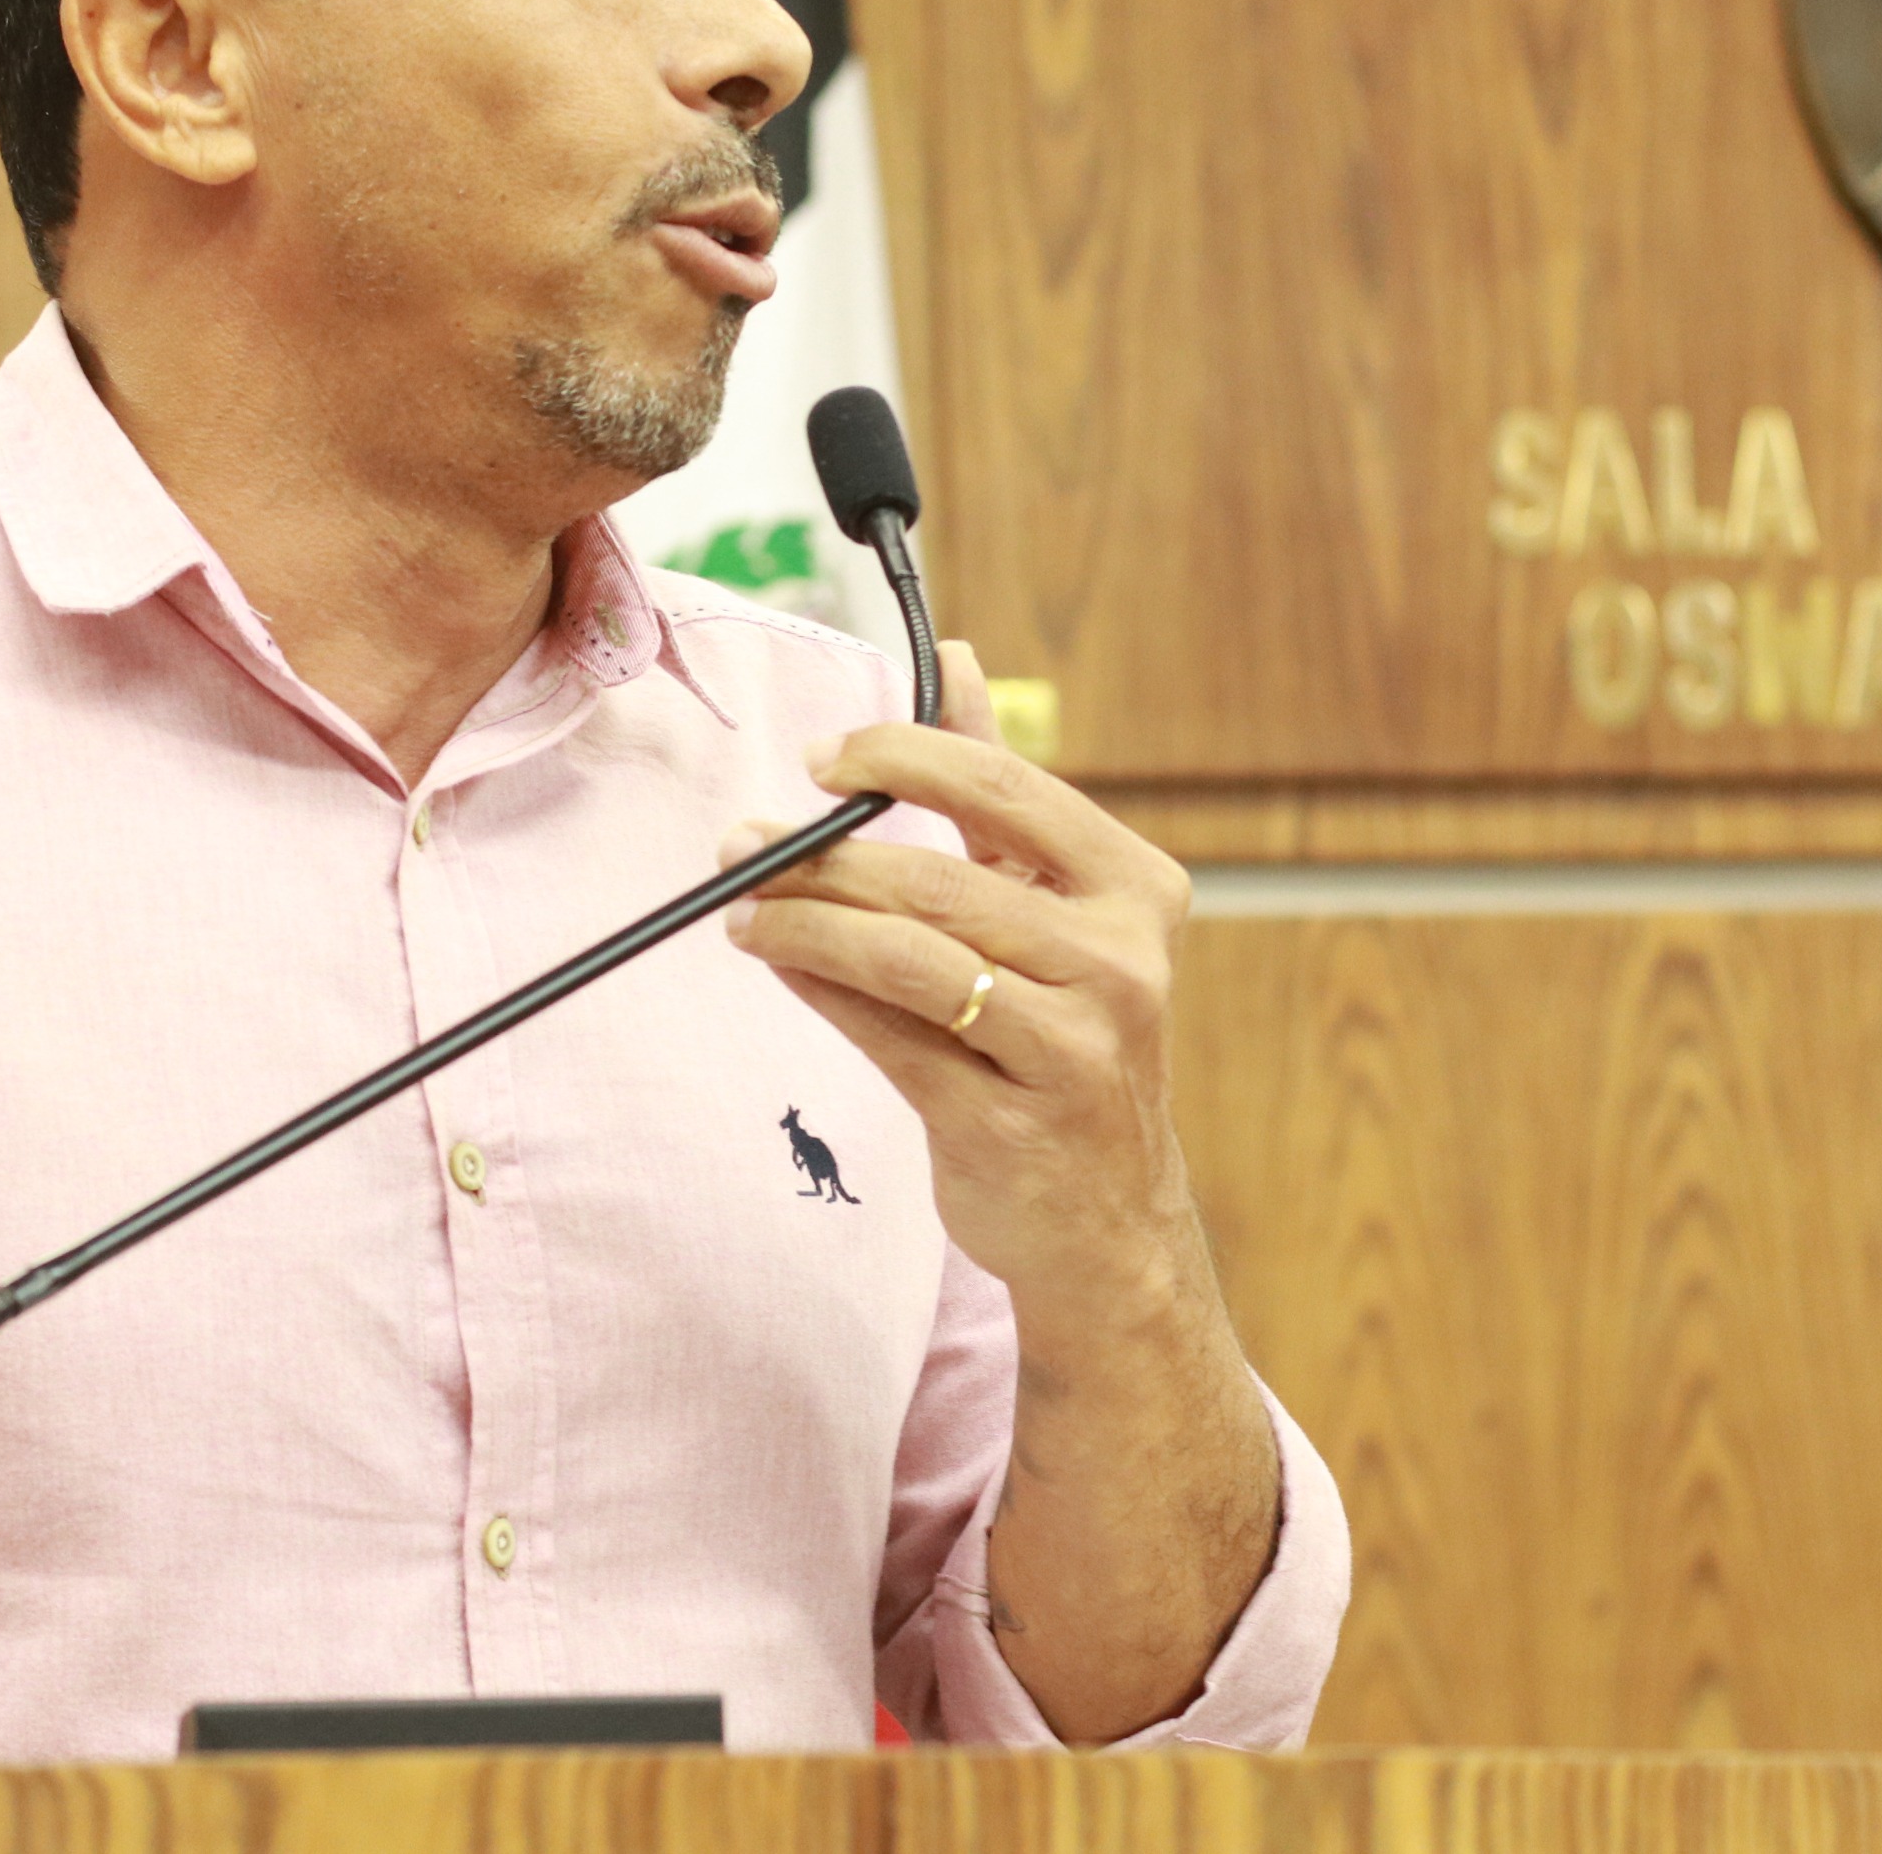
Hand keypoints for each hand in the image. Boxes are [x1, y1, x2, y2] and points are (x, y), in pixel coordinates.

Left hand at [720, 641, 1206, 1320]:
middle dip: (824, 855)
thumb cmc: (1065, 1041)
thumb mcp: (1054, 912)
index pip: (1005, 788)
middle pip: (939, 878)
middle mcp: (1120, 963)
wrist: (1109, 1220)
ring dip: (806, 923)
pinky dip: (818, 988)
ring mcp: (1073, 1047)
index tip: (820, 759)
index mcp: (1136, 889)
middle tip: (746, 842)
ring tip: (745, 910)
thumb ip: (999, 792)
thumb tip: (953, 661)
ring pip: (908, 955)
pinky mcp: (1009, 1120)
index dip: (900, 758)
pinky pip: (888, 1033)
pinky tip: (777, 962)